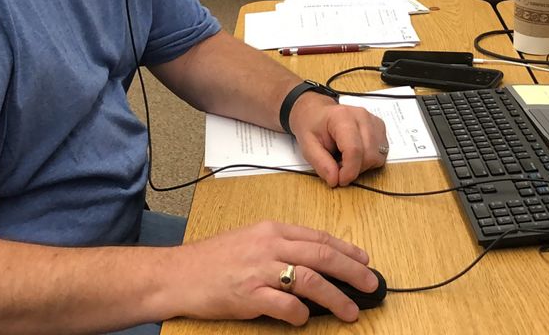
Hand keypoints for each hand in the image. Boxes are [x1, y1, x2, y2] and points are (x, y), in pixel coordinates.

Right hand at [172, 221, 377, 324]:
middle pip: (322, 255)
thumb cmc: (213, 259)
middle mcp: (269, 246)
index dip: (346, 250)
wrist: (178, 274)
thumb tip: (314, 263)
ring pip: (311, 280)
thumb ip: (280, 246)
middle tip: (370, 284)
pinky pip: (285, 304)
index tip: (364, 260)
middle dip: (352, 271)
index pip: (318, 237)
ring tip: (350, 311)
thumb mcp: (250, 240)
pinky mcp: (249, 295)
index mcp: (272, 230)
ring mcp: (259, 270)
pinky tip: (304, 318)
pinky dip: (300, 313)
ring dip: (336, 297)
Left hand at [290, 94, 387, 186]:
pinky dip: (369, 160)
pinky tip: (356, 155)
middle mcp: (362, 117)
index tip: (339, 180)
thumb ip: (320, 163)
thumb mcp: (307, 146)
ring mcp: (373, 121)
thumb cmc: (313, 126)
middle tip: (338, 167)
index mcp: (342, 117)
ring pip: (378, 156)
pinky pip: (381, 153)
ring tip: (345, 159)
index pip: (354, 149)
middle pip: (369, 155)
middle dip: (354, 169)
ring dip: (362, 166)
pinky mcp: (380, 128)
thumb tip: (335, 180)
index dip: (349, 171)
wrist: (318, 113)